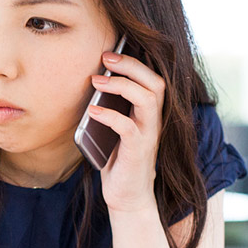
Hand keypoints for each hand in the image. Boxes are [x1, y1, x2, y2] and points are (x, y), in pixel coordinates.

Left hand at [84, 51, 165, 215]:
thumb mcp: (114, 128)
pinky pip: (128, 126)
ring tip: (97, 81)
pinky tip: (93, 111)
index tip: (111, 52)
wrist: (127, 196)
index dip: (135, 61)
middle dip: (131, 65)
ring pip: (147, 98)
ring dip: (121, 85)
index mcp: (149, 112)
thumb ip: (110, 107)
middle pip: (155, 82)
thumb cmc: (119, 159)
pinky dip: (110, 115)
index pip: (152, 78)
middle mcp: (154, 120)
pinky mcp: (138, 150)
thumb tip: (92, 81)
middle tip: (106, 58)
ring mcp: (148, 134)